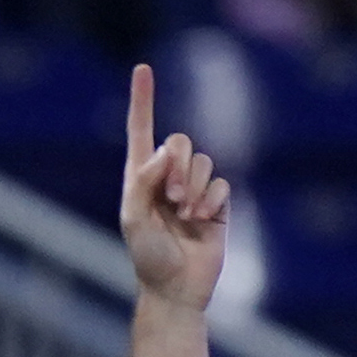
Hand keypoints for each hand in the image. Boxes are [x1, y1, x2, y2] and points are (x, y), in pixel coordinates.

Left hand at [118, 63, 229, 315]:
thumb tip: (165, 151)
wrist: (176, 288)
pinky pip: (222, 183)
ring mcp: (194, 189)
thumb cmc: (148, 257)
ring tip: (187, 216)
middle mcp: (168, 177)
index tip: (142, 68)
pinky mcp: (217, 203)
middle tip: (172, 199)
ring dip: (195, 187)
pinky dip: (212, 200)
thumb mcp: (134, 219)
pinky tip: (203, 222)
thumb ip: (143, 181)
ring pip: (204, 162)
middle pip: (181, 142)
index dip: (143, 99)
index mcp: (141, 177)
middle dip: (179, 166)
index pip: (141, 131)